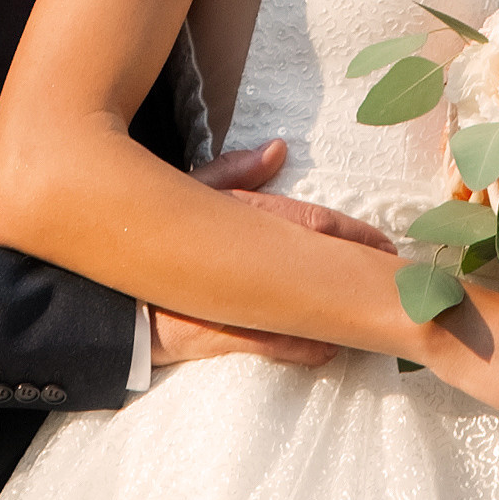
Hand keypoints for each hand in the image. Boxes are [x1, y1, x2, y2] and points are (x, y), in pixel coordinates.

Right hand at [147, 140, 396, 372]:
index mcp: (232, 219)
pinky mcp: (205, 336)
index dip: (347, 232)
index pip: (302, 221)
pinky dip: (298, 346)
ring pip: (290, 304)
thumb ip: (230, 174)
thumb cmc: (148, 241)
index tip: (382, 243)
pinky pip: (262, 342)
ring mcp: (219, 299)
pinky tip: (327, 349)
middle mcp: (230, 258)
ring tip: (373, 315)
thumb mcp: (184, 197)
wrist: (104, 300)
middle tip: (394, 275)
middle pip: (305, 258)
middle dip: (353, 266)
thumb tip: (278, 150)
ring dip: (333, 310)